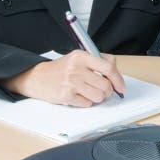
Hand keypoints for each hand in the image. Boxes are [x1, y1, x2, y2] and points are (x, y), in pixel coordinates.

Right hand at [2, 50, 125, 106]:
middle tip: (104, 91)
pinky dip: (86, 102)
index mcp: (82, 56)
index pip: (107, 67)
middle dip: (108, 91)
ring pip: (98, 96)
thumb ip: (99, 61)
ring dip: (98, 98)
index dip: (118, 79)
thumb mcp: (79, 58)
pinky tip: (79, 95)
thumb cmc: (62, 69)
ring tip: (90, 93)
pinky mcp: (65, 95)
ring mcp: (70, 82)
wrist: (38, 77)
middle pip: (105, 85)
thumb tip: (116, 75)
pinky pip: (87, 103)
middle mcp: (76, 68)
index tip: (121, 87)